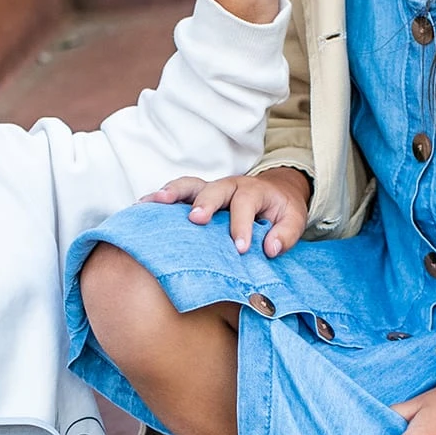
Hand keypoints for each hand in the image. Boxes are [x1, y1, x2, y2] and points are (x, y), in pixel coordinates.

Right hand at [143, 167, 309, 256]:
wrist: (274, 193)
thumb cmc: (280, 210)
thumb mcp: (294, 219)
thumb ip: (286, 234)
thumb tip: (270, 249)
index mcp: (253, 190)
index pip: (246, 204)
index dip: (243, 225)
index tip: (241, 248)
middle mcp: (228, 186)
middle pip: (214, 189)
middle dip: (204, 203)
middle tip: (196, 219)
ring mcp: (209, 190)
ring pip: (189, 185)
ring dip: (172, 192)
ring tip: (154, 201)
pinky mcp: (195, 198)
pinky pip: (176, 194)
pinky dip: (158, 199)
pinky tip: (141, 208)